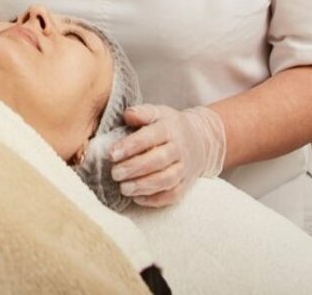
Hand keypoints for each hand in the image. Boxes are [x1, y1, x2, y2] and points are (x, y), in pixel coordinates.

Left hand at [109, 104, 225, 207]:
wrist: (200, 140)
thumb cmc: (169, 126)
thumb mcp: (157, 113)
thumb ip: (142, 113)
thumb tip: (128, 115)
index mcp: (169, 129)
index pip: (150, 136)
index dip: (130, 146)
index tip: (112, 154)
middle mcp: (179, 149)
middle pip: (158, 160)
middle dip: (134, 168)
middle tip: (115, 173)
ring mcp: (184, 168)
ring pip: (166, 180)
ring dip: (143, 186)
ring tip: (123, 188)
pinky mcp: (185, 184)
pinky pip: (173, 195)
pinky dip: (155, 199)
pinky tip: (137, 198)